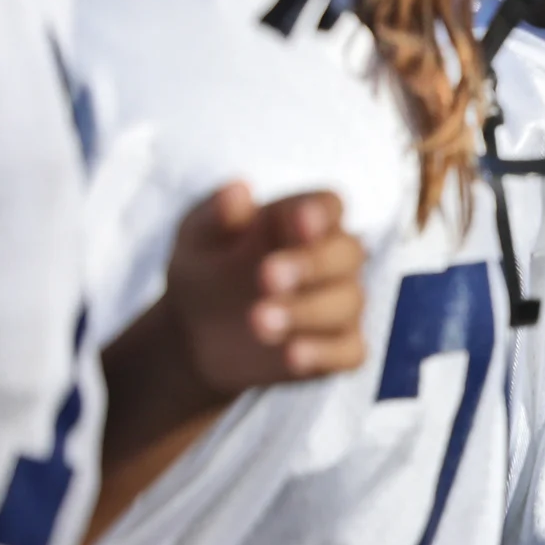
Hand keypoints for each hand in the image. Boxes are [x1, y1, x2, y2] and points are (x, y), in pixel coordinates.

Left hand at [163, 182, 367, 393]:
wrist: (195, 334)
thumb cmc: (205, 269)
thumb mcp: (197, 238)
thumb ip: (216, 214)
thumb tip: (238, 189)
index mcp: (300, 219)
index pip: (328, 205)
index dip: (320, 213)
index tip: (299, 222)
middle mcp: (330, 259)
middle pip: (347, 253)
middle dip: (311, 265)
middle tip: (265, 277)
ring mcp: (338, 304)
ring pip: (347, 302)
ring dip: (306, 311)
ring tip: (257, 321)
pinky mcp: (337, 348)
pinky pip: (349, 351)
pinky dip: (325, 352)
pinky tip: (291, 355)